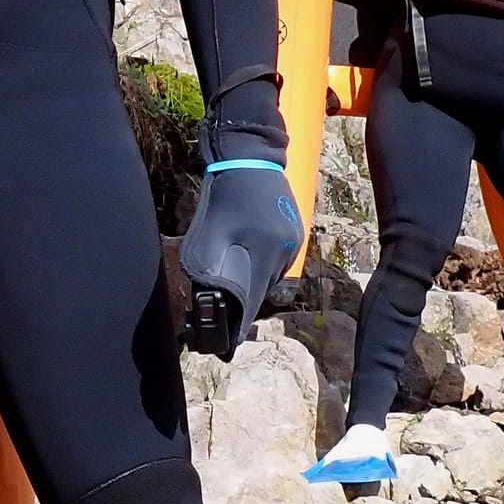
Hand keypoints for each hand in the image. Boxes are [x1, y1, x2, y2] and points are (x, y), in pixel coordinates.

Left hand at [179, 159, 304, 358]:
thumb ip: (210, 269)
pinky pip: (278, 260)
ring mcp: (293, 242)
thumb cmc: (221, 195)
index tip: (224, 347)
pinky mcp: (297, 233)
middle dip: (243, 300)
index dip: (236, 329)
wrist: (249, 157)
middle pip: (262, 293)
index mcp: (260, 253)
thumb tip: (210, 301)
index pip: (250, 305)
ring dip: (253, 278)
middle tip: (222, 305)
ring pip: (270, 277)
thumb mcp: (206, 236)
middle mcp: (282, 252)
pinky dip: (262, 261)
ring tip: (236, 267)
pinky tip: (249, 247)